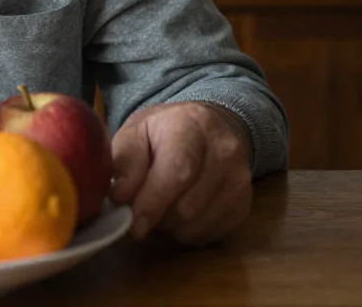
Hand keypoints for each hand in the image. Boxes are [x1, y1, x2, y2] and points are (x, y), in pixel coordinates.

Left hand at [109, 102, 251, 245]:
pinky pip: (207, 234)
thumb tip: (118, 196)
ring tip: (158, 206)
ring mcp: (239, 181)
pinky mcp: (243, 206)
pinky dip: (185, 232)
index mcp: (193, 127)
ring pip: (196, 225)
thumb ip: (124, 160)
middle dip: (155, 216)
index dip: (152, 202)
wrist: (205, 129)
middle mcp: (224, 152)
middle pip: (187, 205)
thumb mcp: (135, 132)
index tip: (132, 223)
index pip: (178, 171)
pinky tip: (177, 211)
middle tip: (136, 210)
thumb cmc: (163, 132)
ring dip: (168, 226)